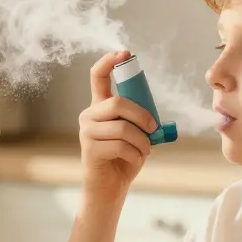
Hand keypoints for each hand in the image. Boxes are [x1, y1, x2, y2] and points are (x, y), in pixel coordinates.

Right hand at [79, 51, 155, 196]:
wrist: (110, 188)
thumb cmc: (123, 159)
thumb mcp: (134, 134)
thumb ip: (138, 120)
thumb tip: (153, 117)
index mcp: (100, 107)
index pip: (98, 76)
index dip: (110, 61)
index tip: (125, 53)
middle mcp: (89, 115)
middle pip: (117, 102)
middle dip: (141, 116)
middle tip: (154, 129)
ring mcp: (87, 132)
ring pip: (122, 127)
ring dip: (142, 141)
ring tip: (145, 151)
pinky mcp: (90, 150)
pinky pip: (120, 146)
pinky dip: (135, 154)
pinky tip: (134, 161)